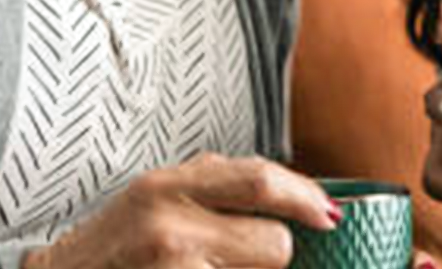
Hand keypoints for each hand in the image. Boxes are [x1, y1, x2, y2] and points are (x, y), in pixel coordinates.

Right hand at [25, 153, 338, 268]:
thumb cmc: (112, 246)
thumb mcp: (153, 196)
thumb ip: (212, 183)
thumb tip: (291, 191)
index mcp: (167, 185)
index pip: (260, 181)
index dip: (305, 198)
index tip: (329, 214)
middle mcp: (169, 225)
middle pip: (273, 244)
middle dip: (276, 258)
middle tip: (253, 260)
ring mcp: (172, 267)